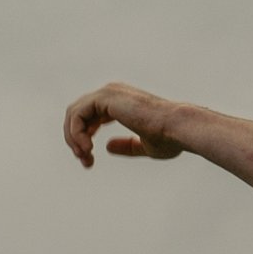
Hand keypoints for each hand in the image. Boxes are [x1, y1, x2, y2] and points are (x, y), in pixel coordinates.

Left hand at [64, 81, 184, 168]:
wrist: (179, 129)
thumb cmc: (170, 138)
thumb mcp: (144, 146)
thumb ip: (126, 145)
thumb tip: (107, 147)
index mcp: (120, 102)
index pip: (89, 117)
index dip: (83, 139)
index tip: (89, 160)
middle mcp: (111, 93)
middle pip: (77, 115)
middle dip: (75, 139)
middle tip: (85, 160)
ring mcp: (108, 93)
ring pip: (73, 114)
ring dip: (73, 138)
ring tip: (85, 156)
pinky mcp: (105, 98)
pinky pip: (77, 115)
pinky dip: (76, 133)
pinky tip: (86, 148)